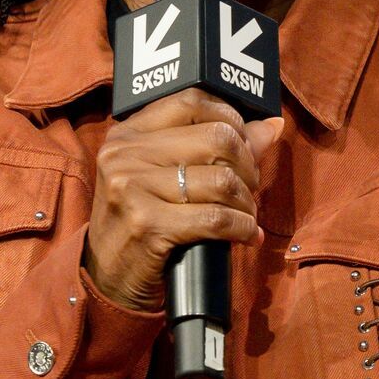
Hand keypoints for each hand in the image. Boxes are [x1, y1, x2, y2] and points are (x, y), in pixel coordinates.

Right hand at [83, 88, 285, 312]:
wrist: (107, 277)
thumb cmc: (143, 220)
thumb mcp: (165, 175)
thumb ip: (214, 145)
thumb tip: (271, 125)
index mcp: (128, 134)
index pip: (192, 101)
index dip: (231, 120)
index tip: (245, 146)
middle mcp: (125, 154)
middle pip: (216, 138)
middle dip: (247, 165)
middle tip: (249, 188)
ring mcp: (132, 188)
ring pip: (221, 181)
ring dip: (247, 203)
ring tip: (246, 215)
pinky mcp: (147, 225)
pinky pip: (216, 218)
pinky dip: (242, 227)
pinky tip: (245, 235)